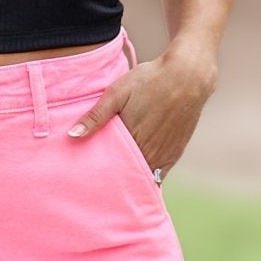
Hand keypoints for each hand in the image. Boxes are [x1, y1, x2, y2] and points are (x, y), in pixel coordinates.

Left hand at [65, 46, 215, 178]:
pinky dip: (150, 177)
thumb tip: (72, 135)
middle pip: (127, 175)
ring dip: (132, 179)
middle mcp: (148, 152)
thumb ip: (96, 116)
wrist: (188, 76)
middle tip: (100, 184)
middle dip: (115, 179)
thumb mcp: (118, 92)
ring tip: (118, 183)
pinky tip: (140, 177)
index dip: (101, 174)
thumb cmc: (150, 80)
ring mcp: (164, 154)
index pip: (111, 167)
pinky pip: (160, 174)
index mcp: (131, 139)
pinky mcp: (175, 152)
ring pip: (144, 177)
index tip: (90, 178)